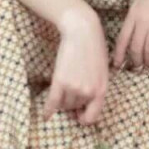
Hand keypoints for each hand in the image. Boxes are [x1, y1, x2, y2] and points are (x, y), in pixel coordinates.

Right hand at [44, 7, 108, 125]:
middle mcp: (88, 92)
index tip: (79, 114)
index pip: (92, 117)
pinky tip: (46, 116)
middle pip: (75, 108)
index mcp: (101, 90)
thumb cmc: (94, 48)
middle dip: (73, 101)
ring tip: (66, 83)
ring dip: (63, 99)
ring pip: (64, 104)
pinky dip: (48, 110)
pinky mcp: (60, 80)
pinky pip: (52, 102)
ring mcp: (74, 87)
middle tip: (72, 86)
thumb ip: (97, 88)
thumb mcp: (103, 71)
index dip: (84, 118)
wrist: (82, 31)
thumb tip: (87, 104)